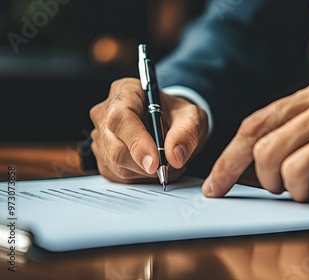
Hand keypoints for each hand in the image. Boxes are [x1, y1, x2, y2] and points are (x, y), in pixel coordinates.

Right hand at [90, 78, 207, 182]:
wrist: (170, 122)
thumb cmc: (176, 114)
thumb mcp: (191, 117)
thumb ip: (186, 133)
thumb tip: (174, 157)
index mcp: (126, 92)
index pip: (121, 118)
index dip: (137, 142)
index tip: (155, 163)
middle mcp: (106, 112)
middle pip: (115, 147)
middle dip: (145, 164)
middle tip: (171, 166)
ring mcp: (100, 136)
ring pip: (117, 166)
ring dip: (146, 173)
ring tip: (167, 163)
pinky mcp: (102, 156)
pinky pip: (117, 175)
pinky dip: (140, 177)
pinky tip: (155, 166)